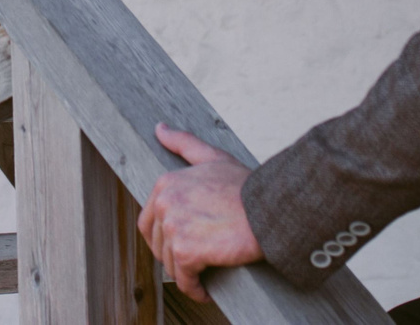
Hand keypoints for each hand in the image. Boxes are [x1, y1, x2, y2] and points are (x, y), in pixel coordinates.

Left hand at [137, 125, 259, 302]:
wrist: (269, 209)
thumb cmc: (246, 187)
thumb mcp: (213, 158)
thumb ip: (184, 143)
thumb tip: (159, 128)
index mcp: (166, 183)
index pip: (150, 221)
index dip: (165, 238)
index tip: (183, 246)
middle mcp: (164, 203)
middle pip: (159, 244)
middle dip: (175, 257)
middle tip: (195, 264)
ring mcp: (174, 227)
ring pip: (171, 263)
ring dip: (186, 274)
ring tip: (204, 276)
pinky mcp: (186, 251)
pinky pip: (184, 280)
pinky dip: (194, 289)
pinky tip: (205, 291)